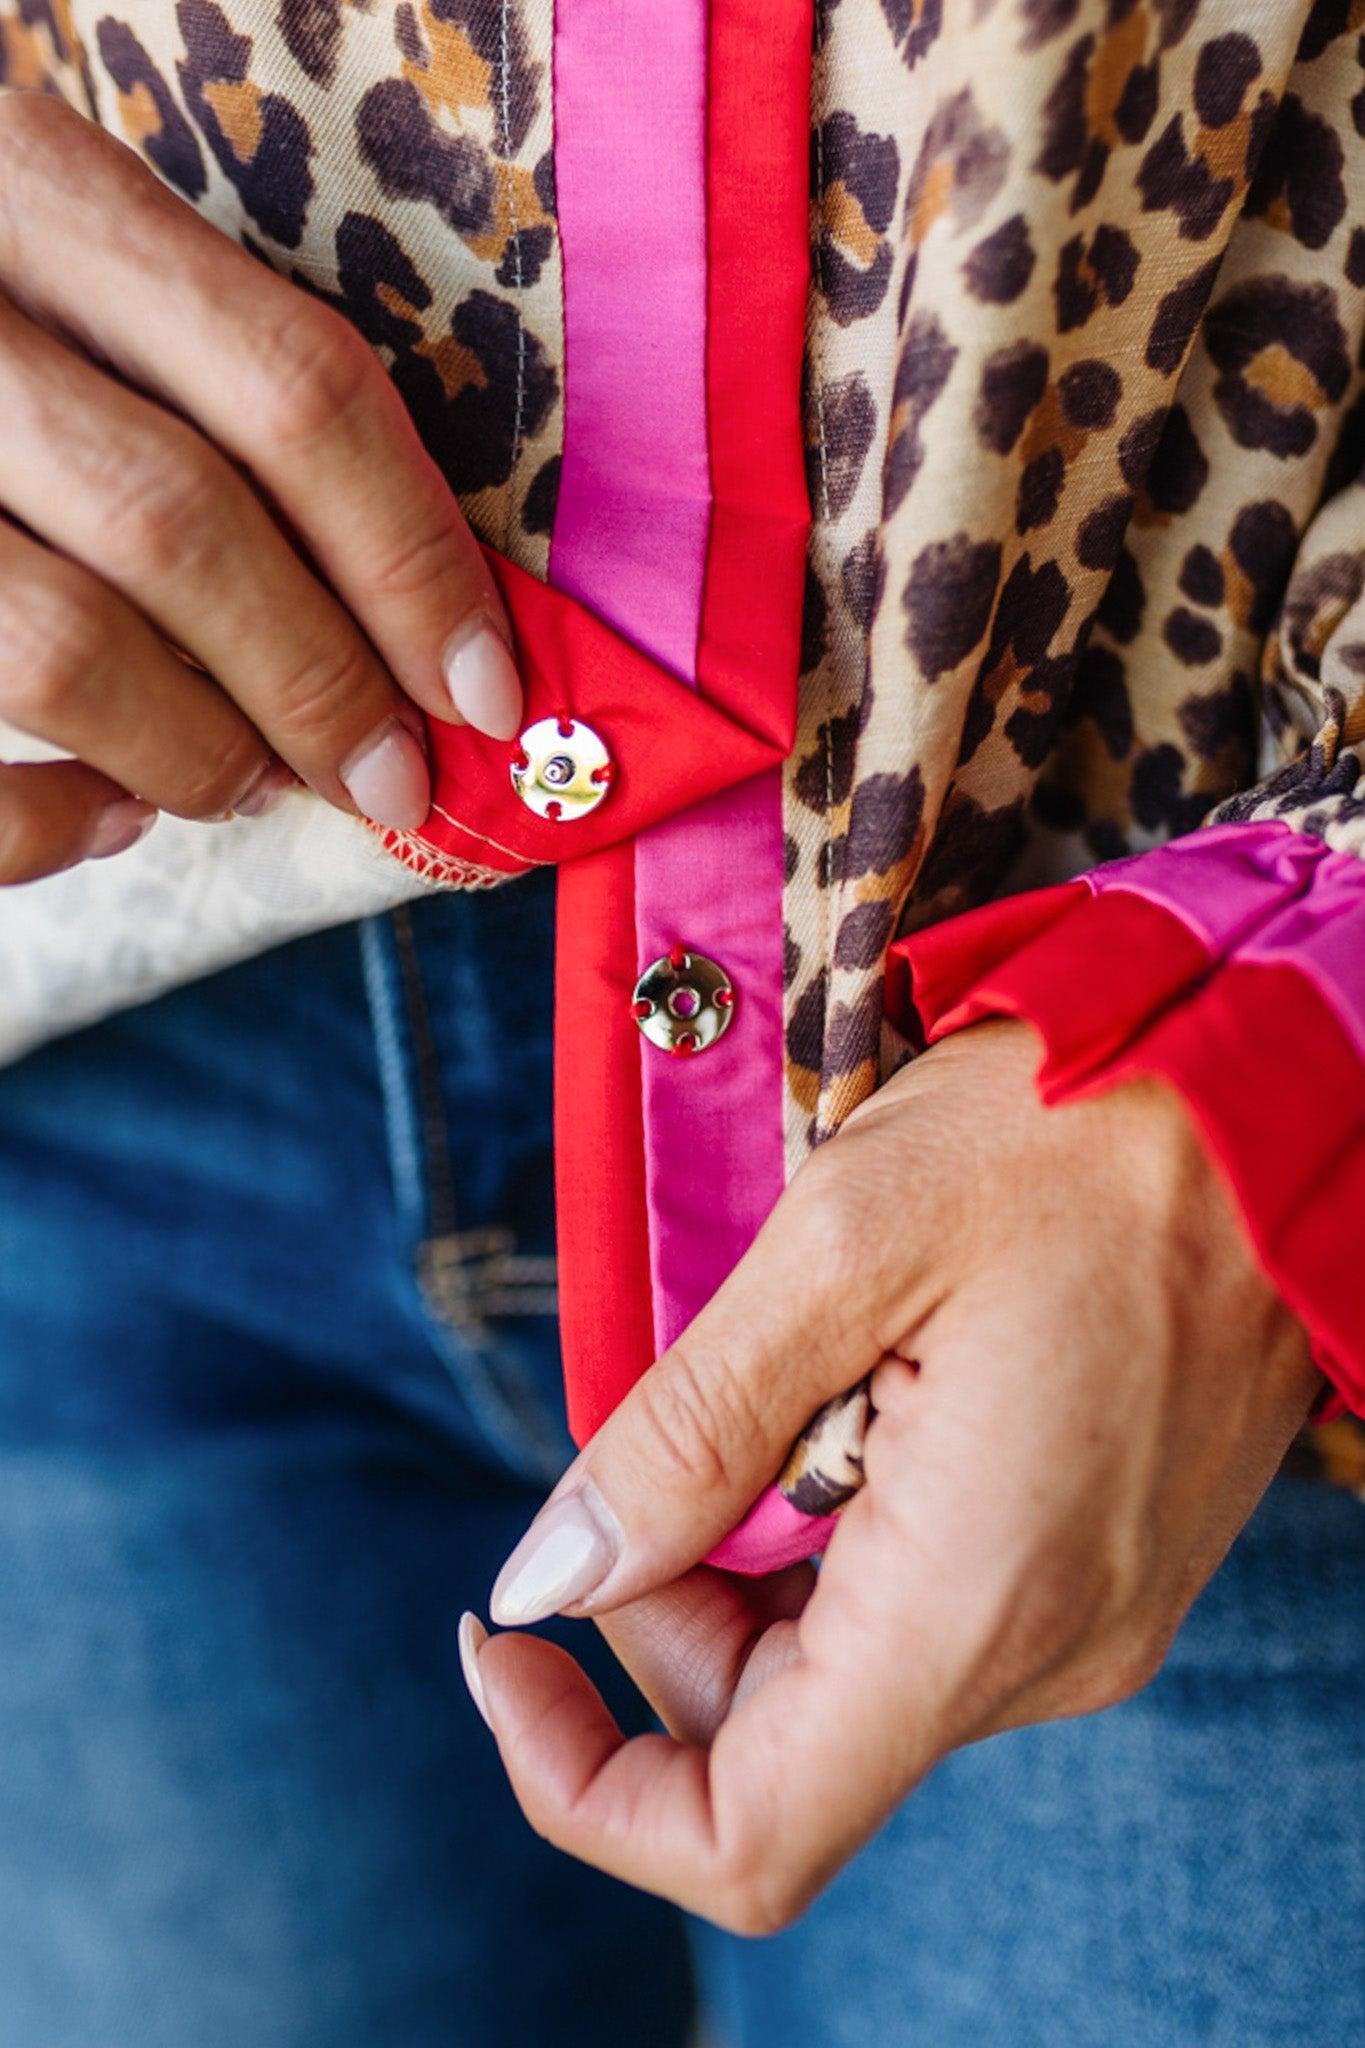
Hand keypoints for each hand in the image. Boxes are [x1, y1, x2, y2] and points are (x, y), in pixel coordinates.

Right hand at [0, 91, 520, 882]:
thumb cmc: (12, 331)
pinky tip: (113, 814)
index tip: (489, 690)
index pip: (293, 387)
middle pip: (183, 525)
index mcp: (38, 193)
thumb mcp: (90, 274)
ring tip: (255, 781)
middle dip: (322, 686)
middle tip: (392, 778)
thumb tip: (427, 631)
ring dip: (202, 754)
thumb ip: (224, 388)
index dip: (416, 564)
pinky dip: (52, 824)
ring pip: (63, 647)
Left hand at [462, 1019, 1318, 1932]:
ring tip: (783, 1371)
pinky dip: (835, 1533)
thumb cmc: (1074, 1128)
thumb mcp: (843, 1243)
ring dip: (750, 1559)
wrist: (1277, 1085)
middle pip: (776, 1743)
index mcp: (974, 1603)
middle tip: (660, 1426)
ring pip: (844, 1674)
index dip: (579, 1774)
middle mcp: (1047, 1653)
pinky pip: (924, 1611)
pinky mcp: (1103, 1565)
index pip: (743, 1835)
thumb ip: (683, 1434)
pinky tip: (857, 1387)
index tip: (501, 1635)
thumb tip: (549, 1578)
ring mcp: (1089, 1618)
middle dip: (661, 1610)